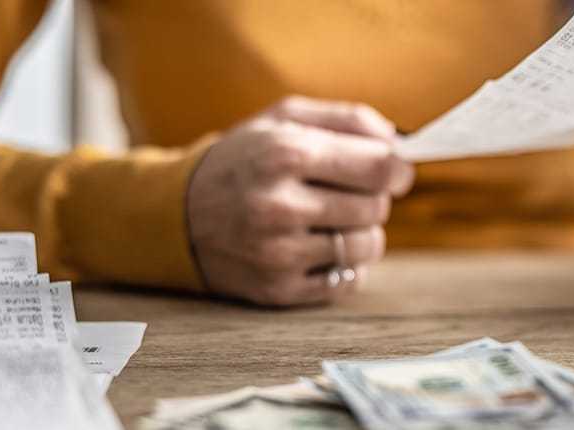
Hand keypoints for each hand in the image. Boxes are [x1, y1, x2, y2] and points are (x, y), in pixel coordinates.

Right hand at [187, 96, 413, 305]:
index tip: (394, 170)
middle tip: (344, 191)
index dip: (398, 169)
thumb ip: (348, 119)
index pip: (380, 167)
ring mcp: (279, 253)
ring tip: (330, 219)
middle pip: (377, 207)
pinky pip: (347, 280)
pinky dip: (343, 264)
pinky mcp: (278, 290)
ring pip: (368, 246)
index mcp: (286, 154)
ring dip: (361, 232)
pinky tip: (317, 247)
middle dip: (371, 197)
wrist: (173, 214)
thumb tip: (400, 143)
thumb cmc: (242, 159)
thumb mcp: (283, 118)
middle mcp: (282, 206)